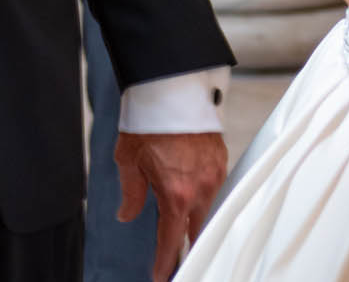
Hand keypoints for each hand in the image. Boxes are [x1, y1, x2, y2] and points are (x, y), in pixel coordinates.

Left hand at [114, 131, 226, 281]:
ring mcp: (214, 174)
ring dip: (194, 216)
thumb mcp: (129, 159)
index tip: (161, 275)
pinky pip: (214, 185)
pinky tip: (192, 188)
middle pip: (195, 229)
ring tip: (181, 219)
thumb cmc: (150, 119)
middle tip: (175, 254)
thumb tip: (127, 213)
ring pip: (207, 208)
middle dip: (185, 243)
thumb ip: (130, 192)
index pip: (171, 240)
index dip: (165, 262)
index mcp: (176, 194)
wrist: (172, 85)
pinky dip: (203, 192)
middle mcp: (200, 188)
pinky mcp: (221, 158)